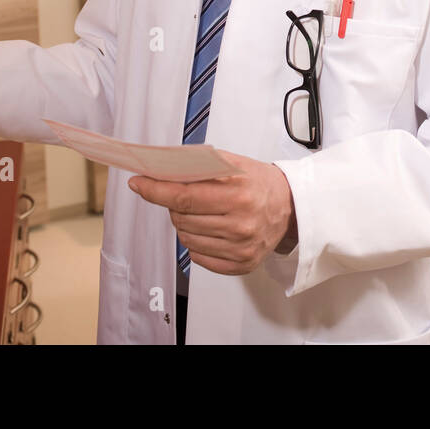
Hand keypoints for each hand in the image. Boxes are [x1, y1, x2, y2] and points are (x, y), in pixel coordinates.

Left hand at [127, 150, 296, 275]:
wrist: (291, 207)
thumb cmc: (259, 182)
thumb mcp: (233, 163)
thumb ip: (198, 166)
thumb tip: (161, 170)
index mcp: (238, 194)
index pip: (183, 196)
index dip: (155, 191)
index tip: (138, 184)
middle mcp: (240, 224)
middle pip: (181, 219)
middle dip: (173, 206)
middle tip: (185, 196)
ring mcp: (241, 247)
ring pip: (187, 239)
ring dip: (185, 225)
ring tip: (203, 213)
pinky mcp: (242, 264)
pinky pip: (199, 258)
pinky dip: (197, 243)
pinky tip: (211, 230)